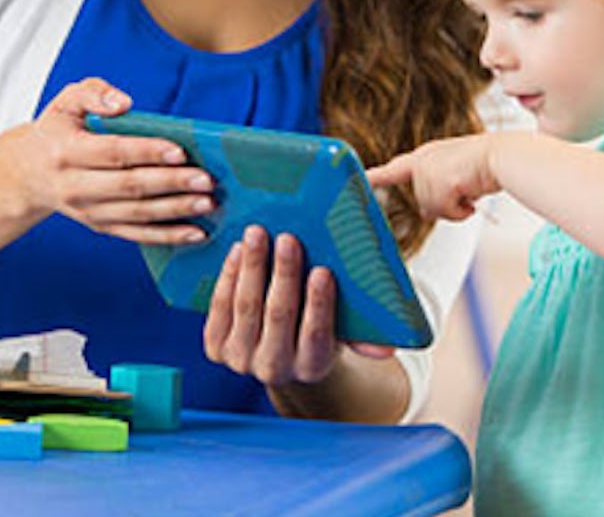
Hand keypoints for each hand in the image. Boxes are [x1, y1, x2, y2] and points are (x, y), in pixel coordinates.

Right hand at [22, 78, 214, 243]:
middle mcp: (75, 186)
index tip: (179, 151)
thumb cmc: (57, 131)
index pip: (112, 152)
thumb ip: (93, 93)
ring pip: (137, 213)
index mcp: (66, 151)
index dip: (146, 152)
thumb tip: (123, 103)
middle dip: (170, 183)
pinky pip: (137, 234)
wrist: (29, 173)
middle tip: (205, 179)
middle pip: (129, 186)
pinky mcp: (100, 226)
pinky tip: (196, 232)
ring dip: (175, 210)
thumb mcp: (65, 102)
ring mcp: (88, 211)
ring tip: (207, 202)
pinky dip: (167, 235)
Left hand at [201, 226, 392, 387]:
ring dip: (252, 267)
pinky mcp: (215, 347)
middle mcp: (274, 369)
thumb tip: (388, 350)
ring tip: (257, 234)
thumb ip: (362, 336)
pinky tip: (237, 251)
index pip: (316, 335)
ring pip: (246, 307)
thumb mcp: (342, 332)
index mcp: (311, 367)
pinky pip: (220, 307)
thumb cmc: (316, 326)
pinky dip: (229, 276)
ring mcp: (240, 360)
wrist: (279, 350)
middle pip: (278, 315)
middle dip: (283, 274)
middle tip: (287, 238)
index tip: (323, 271)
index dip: (319, 304)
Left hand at [367, 135, 499, 221]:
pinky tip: (472, 197)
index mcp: (424, 156)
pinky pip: (447, 211)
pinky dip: (461, 211)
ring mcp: (429, 169)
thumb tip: (425, 214)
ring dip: (455, 208)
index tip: (361, 180)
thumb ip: (435, 191)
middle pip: (423, 202)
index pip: (395, 169)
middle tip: (464, 192)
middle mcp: (422, 160)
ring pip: (434, 209)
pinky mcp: (440, 180)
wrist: (503, 155)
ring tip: (470, 191)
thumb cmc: (484, 164)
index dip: (376, 177)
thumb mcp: (453, 176)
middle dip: (444, 204)